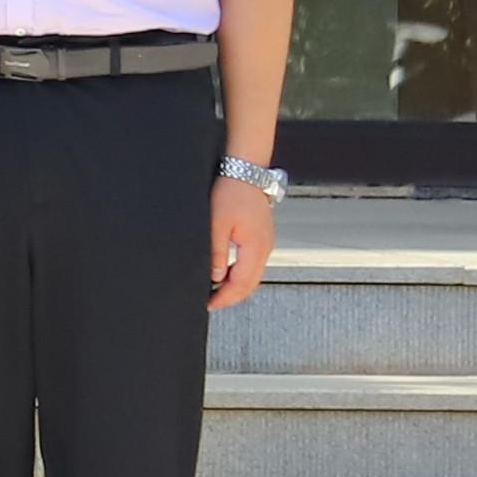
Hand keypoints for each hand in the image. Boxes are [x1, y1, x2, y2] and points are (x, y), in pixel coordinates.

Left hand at [208, 176, 276, 310]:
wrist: (245, 171)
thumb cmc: (231, 191)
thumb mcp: (217, 223)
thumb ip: (217, 252)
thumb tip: (215, 277)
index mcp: (255, 247)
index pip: (241, 284)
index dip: (225, 298)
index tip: (210, 305)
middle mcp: (265, 247)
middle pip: (251, 284)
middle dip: (232, 297)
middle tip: (212, 303)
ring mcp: (266, 243)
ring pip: (254, 275)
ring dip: (237, 287)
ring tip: (217, 291)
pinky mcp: (263, 237)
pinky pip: (254, 264)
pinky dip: (241, 274)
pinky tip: (227, 273)